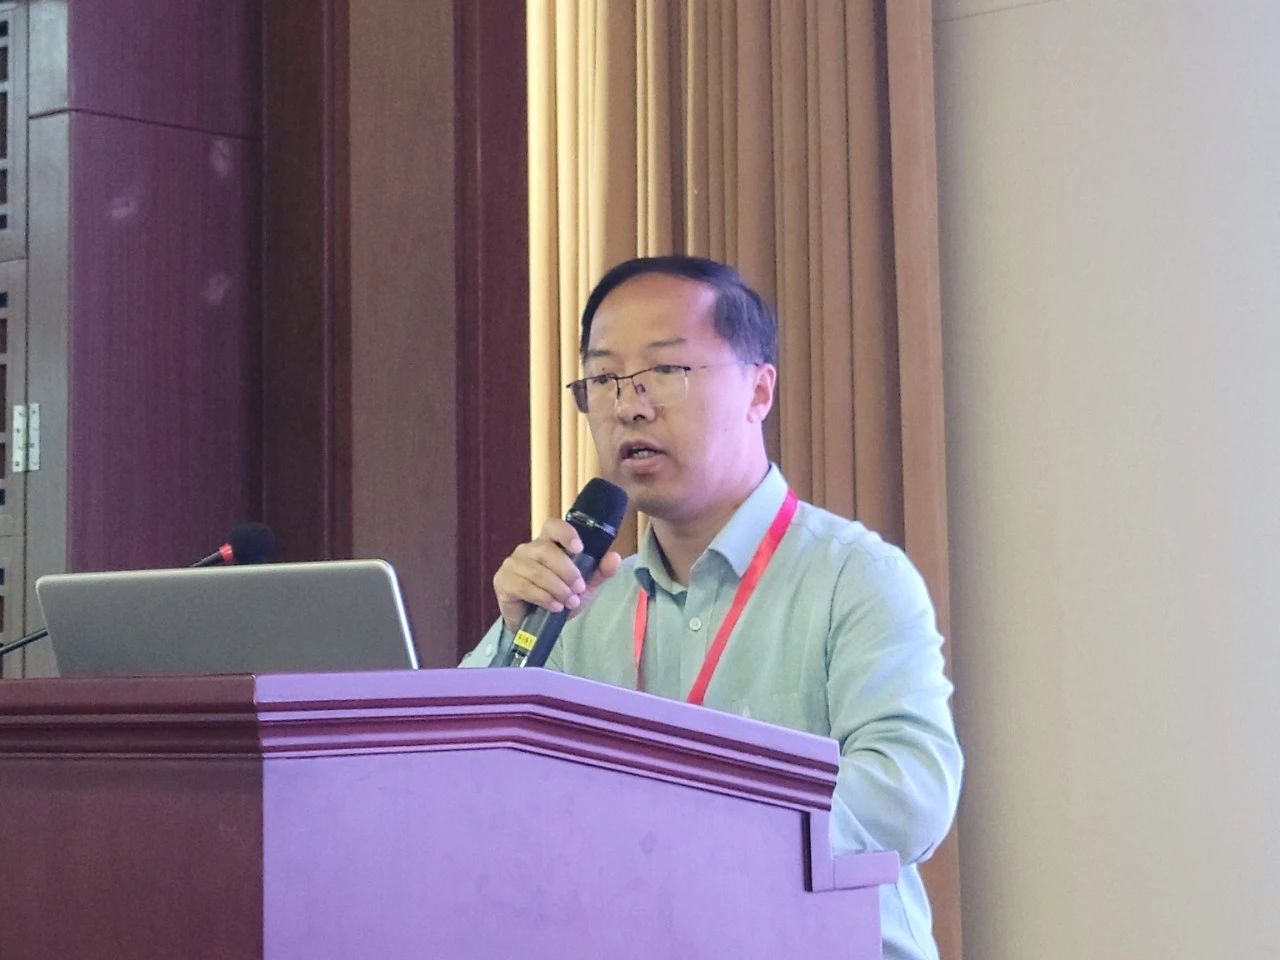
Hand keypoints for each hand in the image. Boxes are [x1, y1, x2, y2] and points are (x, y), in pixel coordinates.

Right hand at [493, 518, 622, 633]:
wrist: (538, 626)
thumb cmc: (560, 598)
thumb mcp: (585, 586)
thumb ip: (600, 572)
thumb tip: (614, 557)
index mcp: (547, 543)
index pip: (552, 526)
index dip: (565, 533)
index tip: (579, 548)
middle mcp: (527, 550)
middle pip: (545, 550)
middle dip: (566, 570)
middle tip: (579, 589)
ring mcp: (512, 565)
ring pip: (536, 571)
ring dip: (557, 588)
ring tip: (569, 602)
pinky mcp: (503, 582)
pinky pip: (523, 586)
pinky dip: (543, 597)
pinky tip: (554, 606)